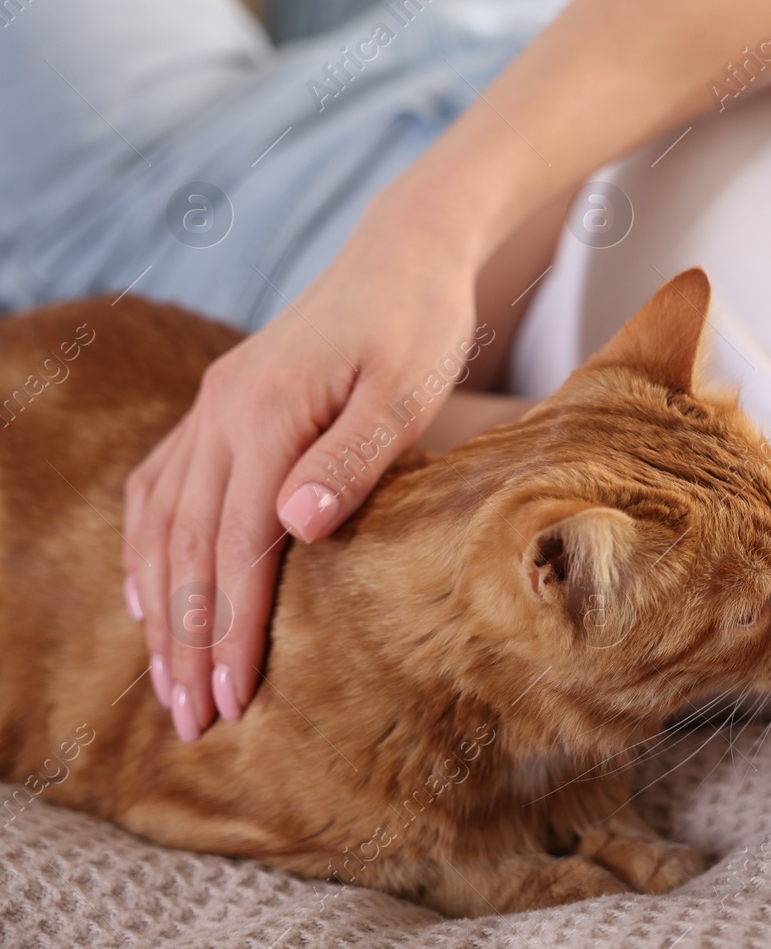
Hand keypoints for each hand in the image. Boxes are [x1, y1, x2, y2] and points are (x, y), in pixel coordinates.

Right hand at [123, 197, 482, 739]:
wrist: (405, 252)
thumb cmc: (420, 324)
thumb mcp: (407, 390)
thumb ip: (352, 458)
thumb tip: (293, 527)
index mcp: (263, 415)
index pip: (235, 548)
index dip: (229, 631)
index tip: (229, 702)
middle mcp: (219, 413)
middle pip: (187, 548)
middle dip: (186, 642)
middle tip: (189, 721)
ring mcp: (211, 407)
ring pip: (162, 524)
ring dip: (162, 608)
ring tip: (166, 681)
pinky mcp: (220, 405)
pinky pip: (161, 486)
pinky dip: (149, 548)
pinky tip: (147, 595)